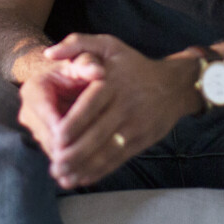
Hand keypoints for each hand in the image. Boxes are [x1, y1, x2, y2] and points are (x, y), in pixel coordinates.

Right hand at [16, 55, 101, 158]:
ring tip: (91, 163)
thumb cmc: (80, 68)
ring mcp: (35, 128)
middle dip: (65, 145)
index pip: (43, 109)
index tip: (81, 132)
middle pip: (45, 133)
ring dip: (68, 156)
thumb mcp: (85, 61)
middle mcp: (29, 110)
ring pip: (51, 147)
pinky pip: (56, 154)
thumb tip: (97, 71)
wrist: (72, 79)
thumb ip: (88, 63)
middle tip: (89, 155)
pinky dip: (71, 161)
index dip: (61, 122)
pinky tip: (89, 167)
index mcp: (33, 89)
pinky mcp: (45, 140)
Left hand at [40, 33, 200, 189]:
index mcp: (112, 83)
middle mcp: (124, 106)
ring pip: (107, 151)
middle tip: (54, 164)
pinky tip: (82, 179)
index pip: (90, 107)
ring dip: (84, 167)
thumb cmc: (133, 64)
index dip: (72, 125)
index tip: (55, 138)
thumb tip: (49, 54)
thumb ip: (76, 44)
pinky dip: (99, 171)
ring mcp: (134, 126)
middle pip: (97, 134)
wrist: (174, 85)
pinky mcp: (140, 141)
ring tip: (63, 177)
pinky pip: (118, 159)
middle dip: (74, 153)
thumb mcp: (108, 44)